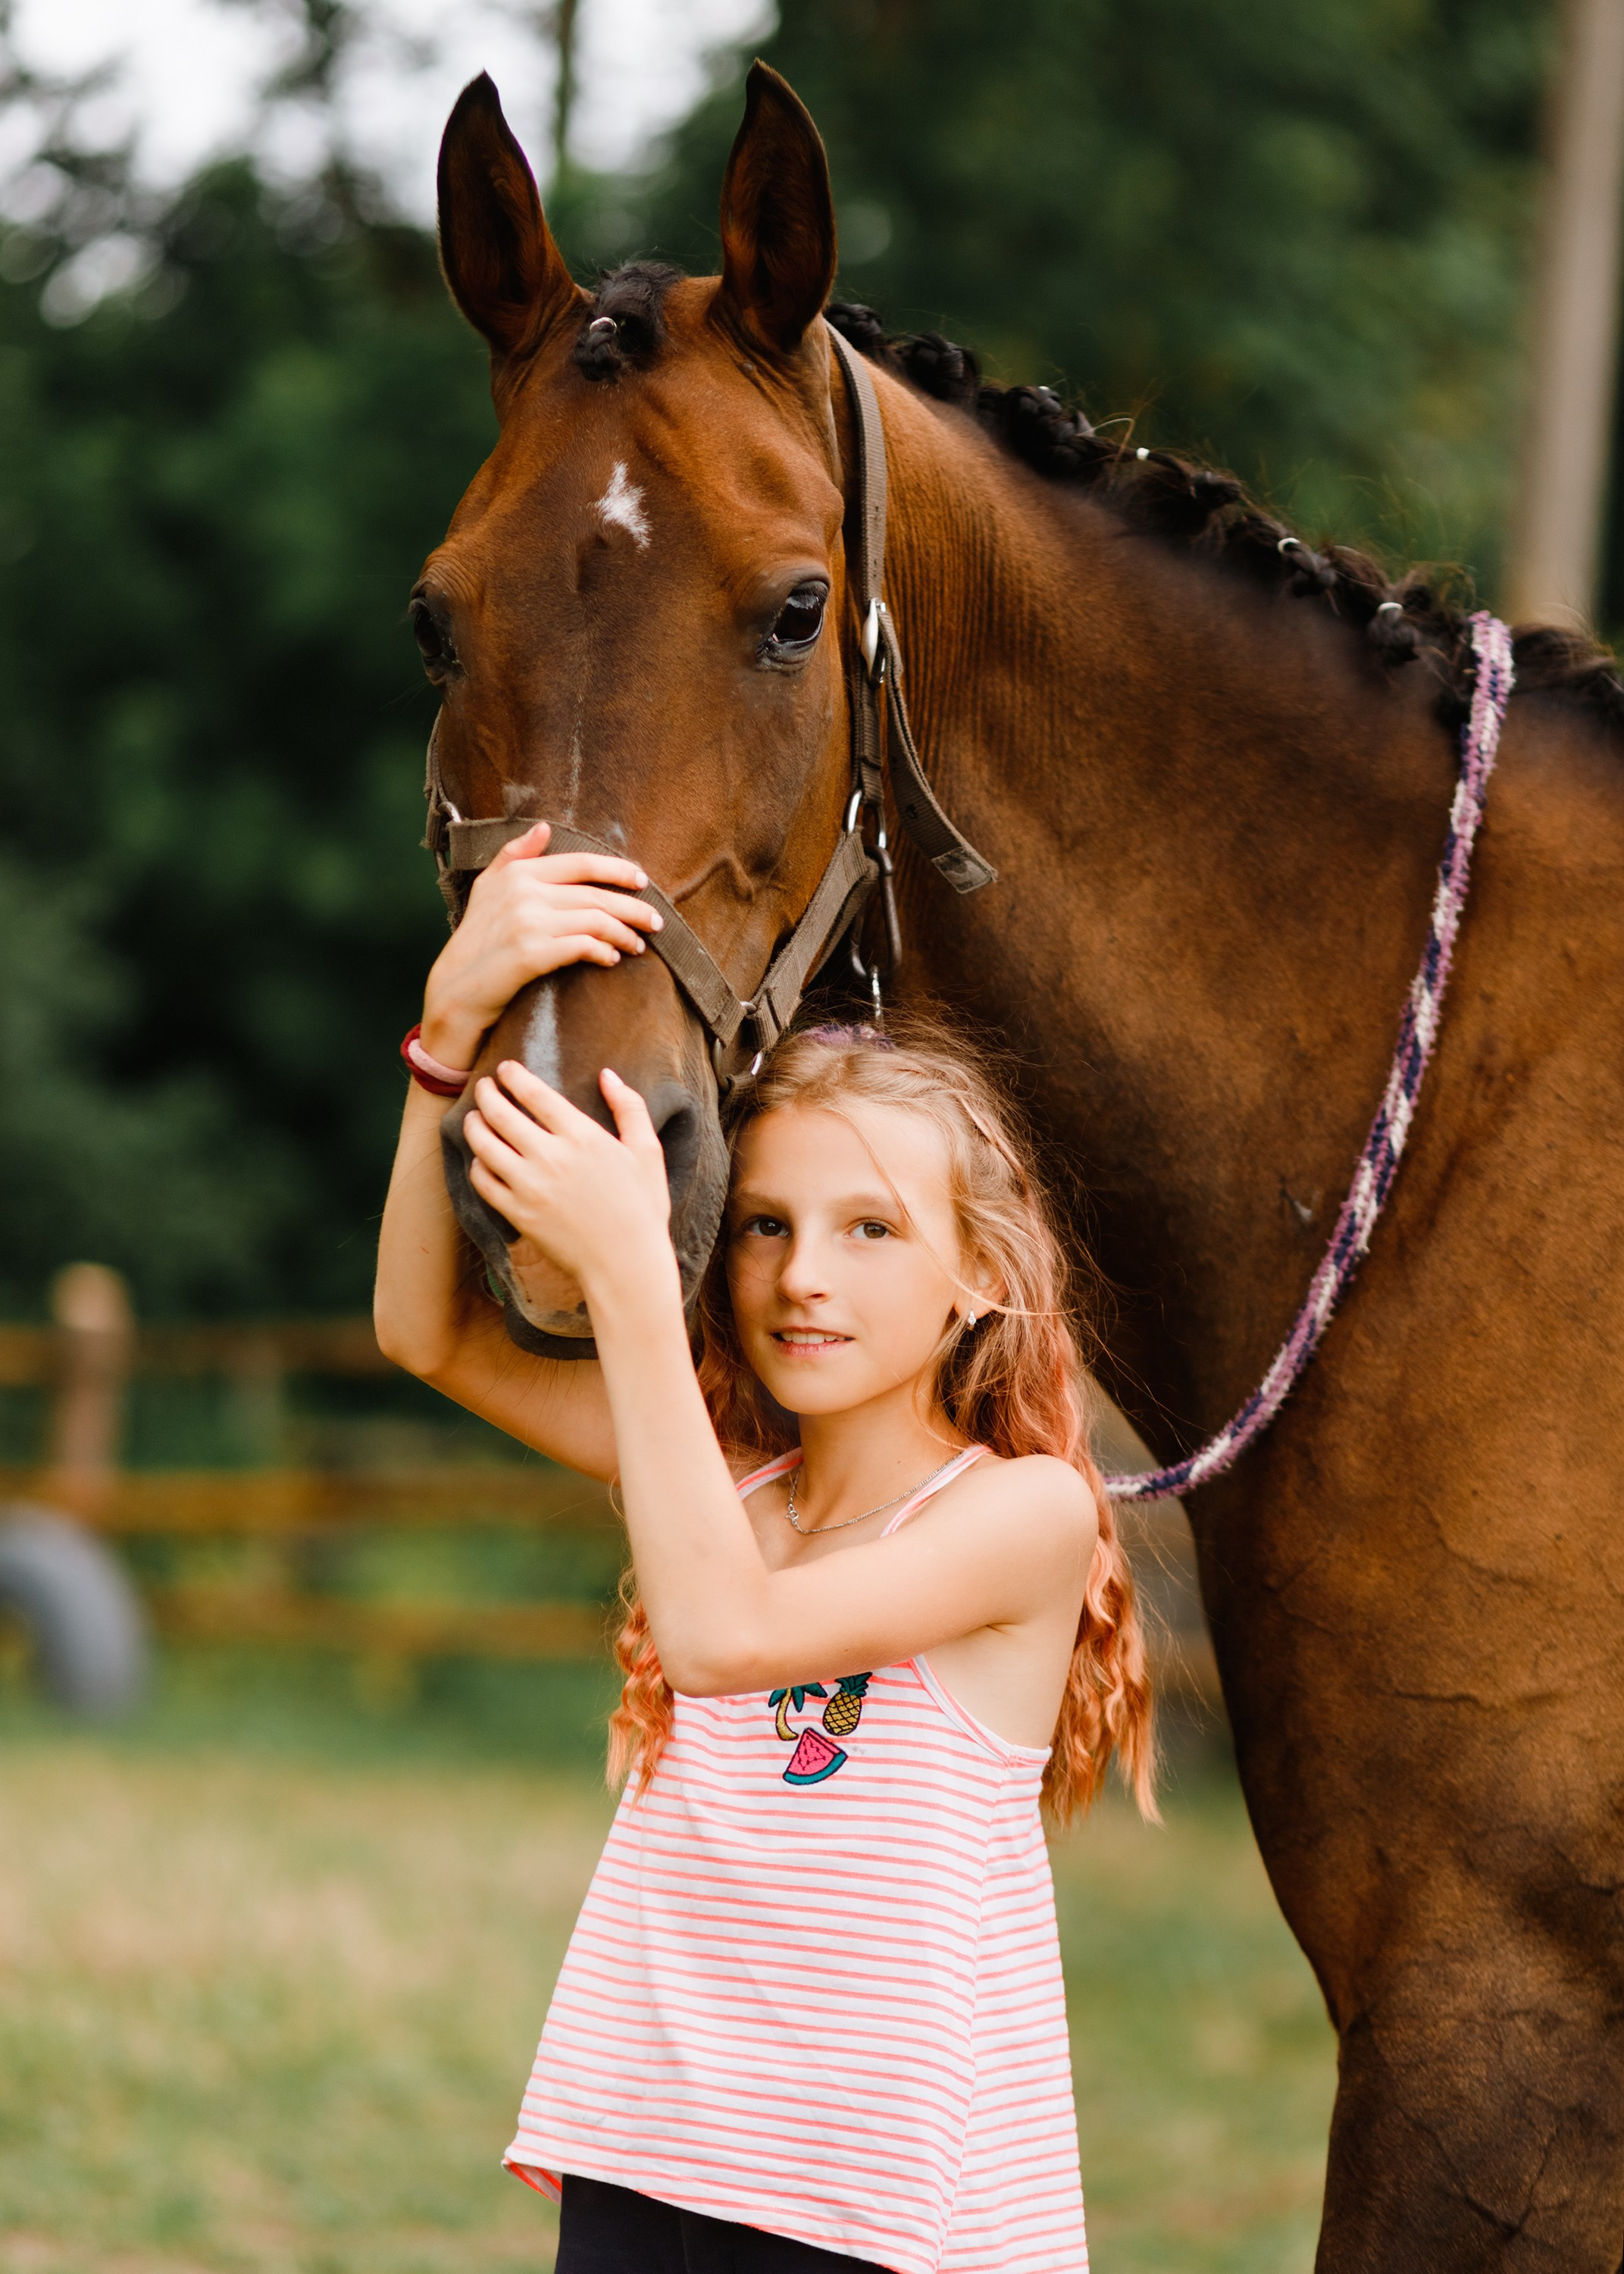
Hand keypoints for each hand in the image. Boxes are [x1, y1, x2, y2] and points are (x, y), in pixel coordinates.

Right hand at [419, 822, 662, 1069]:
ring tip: (637, 944)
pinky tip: (612, 959)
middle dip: (633, 908)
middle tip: (656, 921)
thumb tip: (544, 827)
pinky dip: (605, 952)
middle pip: (595, 895)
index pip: (581, 864)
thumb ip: (514, 855)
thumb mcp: (487, 888)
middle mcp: (524, 892)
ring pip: (595, 920)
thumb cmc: (476, 940)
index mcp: (519, 873)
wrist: (456, 989)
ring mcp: (527, 922)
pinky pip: (584, 947)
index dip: (617, 870)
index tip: (641, 882)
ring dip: (624, 933)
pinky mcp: (532, 953)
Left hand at [463, 1060, 676, 1308]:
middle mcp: (550, 1157)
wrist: (626, 1263)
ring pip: (484, 1145)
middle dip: (486, 1094)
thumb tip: (607, 1075)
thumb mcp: (647, 1151)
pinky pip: (483, 1182)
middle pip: (501, 1114)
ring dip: (474, 1125)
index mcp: (582, 1136)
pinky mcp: (518, 1214)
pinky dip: (477, 1165)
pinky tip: (481, 1159)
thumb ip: (629, 1107)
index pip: (535, 1094)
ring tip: (474, 1118)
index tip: (505, 1069)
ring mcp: (530, 1186)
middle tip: (483, 1087)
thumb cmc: (642, 1207)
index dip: (514, 1077)